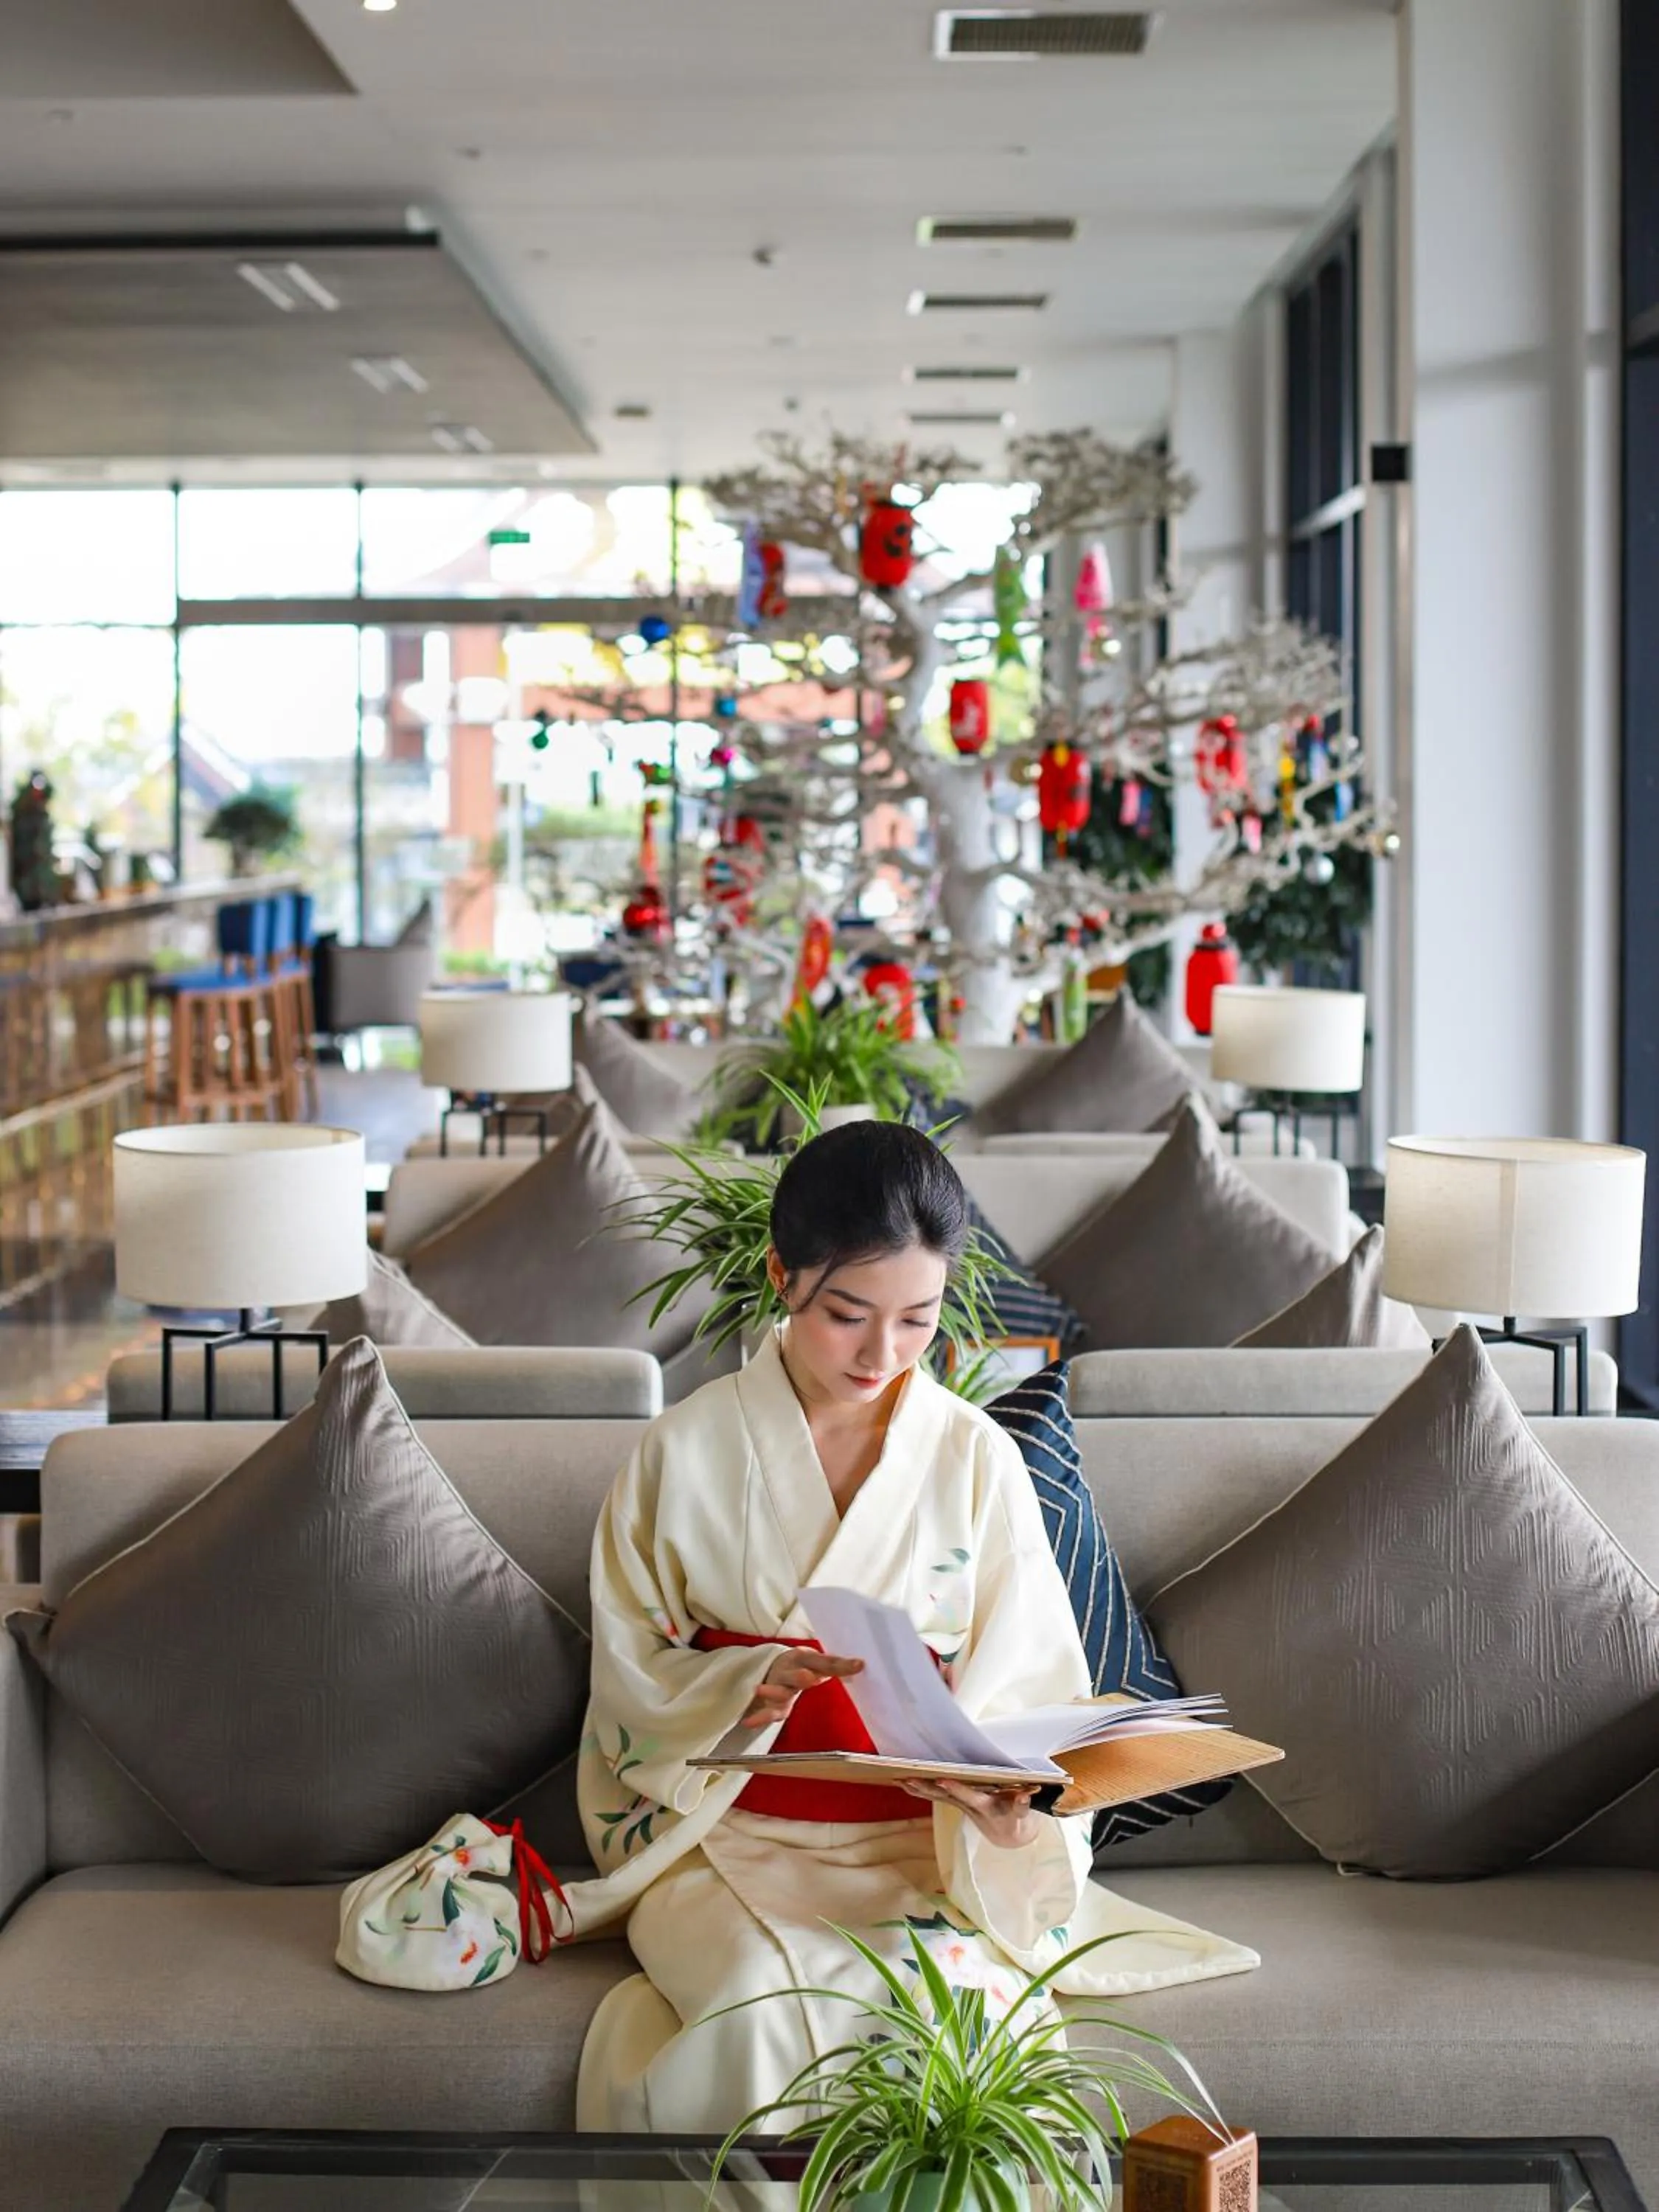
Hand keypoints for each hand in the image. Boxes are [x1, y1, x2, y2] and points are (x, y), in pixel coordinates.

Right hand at [740, 1648, 863, 1728]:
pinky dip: (759, 1717)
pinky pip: (766, 1710)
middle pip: (798, 1673)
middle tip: (808, 1678)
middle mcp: (792, 1669)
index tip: (859, 1665)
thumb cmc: (803, 1667)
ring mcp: (778, 1684)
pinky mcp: (770, 1701)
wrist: (772, 1666)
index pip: (827, 1662)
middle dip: (802, 1676)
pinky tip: (749, 1722)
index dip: (842, 1664)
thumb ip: (835, 1667)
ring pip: (778, 1689)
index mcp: (808, 1658)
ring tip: (762, 1691)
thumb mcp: (818, 1665)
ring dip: (773, 1691)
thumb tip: (861, 1666)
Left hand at [901, 1777, 1042, 1849]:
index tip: (943, 1782)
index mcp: (989, 1807)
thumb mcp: (1024, 1816)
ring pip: (940, 1797)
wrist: (1013, 1835)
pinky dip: (921, 1791)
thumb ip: (1022, 1806)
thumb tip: (1023, 1796)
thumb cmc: (1019, 1819)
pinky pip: (938, 1797)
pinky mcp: (961, 1804)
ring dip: (921, 1789)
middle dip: (929, 1788)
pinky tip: (905, 1784)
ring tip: (902, 1779)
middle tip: (912, 1779)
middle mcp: (973, 1807)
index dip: (957, 1791)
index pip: (971, 1798)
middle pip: (949, 1797)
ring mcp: (965, 1806)